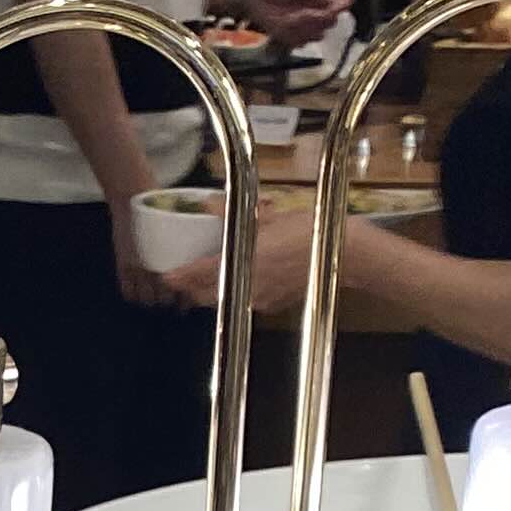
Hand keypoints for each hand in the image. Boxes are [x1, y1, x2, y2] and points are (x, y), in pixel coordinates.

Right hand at [109, 196, 181, 306]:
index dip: (183, 298)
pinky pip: (128, 292)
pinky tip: (139, 291)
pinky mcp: (123, 266)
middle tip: (170, 297)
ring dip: (151, 301)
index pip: (179, 290)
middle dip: (168, 300)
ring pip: (146, 300)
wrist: (132, 197)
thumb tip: (192, 272)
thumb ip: (184, 251)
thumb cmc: (158, 210)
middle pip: (164, 299)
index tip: (184, 300)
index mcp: (172, 257)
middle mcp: (155, 265)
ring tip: (154, 296)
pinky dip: (134, 296)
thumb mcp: (178, 230)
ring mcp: (137, 267)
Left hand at [167, 201, 318, 310]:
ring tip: (205, 279)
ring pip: (226, 300)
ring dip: (213, 291)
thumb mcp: (270, 216)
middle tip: (181, 278)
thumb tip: (208, 205)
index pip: (200, 274)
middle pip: (207, 295)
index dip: (180, 276)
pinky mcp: (273, 305)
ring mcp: (260, 300)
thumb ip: (235, 215)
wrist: (345, 255)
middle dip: (192, 289)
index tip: (166, 276)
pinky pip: (246, 300)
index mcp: (244, 263)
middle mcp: (247, 287)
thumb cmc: (309, 230)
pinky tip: (241, 278)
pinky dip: (237, 290)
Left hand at [232, 0, 354, 43]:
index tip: (327, 7)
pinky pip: (301, 42)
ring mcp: (309, 26)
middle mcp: (322, 11)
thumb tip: (345, 4)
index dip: (336, 8)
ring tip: (289, 14)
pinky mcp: (294, 38)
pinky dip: (291, 34)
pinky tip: (283, 23)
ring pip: (317, 34)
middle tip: (301, 10)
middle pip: (331, 22)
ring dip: (302, 26)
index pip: (344, 4)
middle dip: (316, 17)